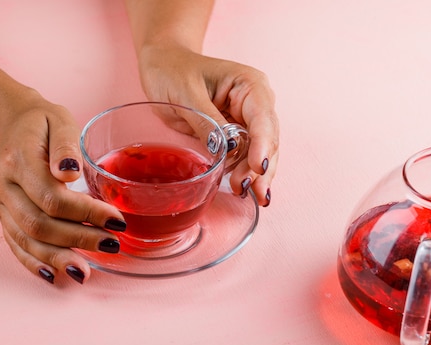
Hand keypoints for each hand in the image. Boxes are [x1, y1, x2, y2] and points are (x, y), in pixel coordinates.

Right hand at [0, 88, 125, 282]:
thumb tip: (69, 173)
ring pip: (25, 239)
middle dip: (78, 238)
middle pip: (39, 224)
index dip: (87, 212)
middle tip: (111, 244)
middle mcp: (3, 186)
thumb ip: (65, 146)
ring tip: (85, 272)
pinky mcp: (3, 215)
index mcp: (18, 159)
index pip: (53, 197)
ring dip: (57, 258)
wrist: (8, 124)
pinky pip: (14, 244)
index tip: (117, 220)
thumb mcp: (59, 120)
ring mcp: (0, 204)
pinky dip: (34, 262)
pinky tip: (54, 275)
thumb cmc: (41, 123)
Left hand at [136, 44, 278, 206]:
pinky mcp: (238, 134)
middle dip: (259, 166)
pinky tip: (245, 189)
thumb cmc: (173, 71)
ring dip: (255, 175)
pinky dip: (246, 172)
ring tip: (244, 192)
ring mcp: (249, 119)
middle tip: (245, 188)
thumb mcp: (187, 95)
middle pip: (267, 140)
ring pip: (261, 152)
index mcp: (250, 85)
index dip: (262, 145)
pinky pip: (247, 156)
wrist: (163, 67)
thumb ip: (209, 122)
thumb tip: (229, 149)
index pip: (262, 119)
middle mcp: (256, 102)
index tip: (257, 168)